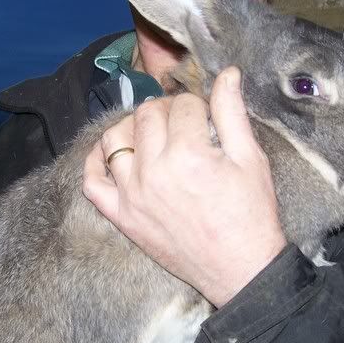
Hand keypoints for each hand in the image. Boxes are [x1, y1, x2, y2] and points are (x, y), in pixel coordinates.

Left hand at [83, 66, 286, 306]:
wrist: (241, 269)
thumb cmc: (251, 215)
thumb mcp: (251, 159)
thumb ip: (233, 113)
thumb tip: (227, 73)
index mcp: (190, 154)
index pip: (183, 105)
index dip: (198, 104)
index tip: (206, 116)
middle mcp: (154, 171)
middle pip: (147, 116)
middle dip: (166, 111)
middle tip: (183, 124)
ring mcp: (133, 195)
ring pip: (114, 140)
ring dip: (132, 127)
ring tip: (151, 134)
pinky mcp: (122, 218)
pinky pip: (92, 183)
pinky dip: (94, 162)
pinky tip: (109, 153)